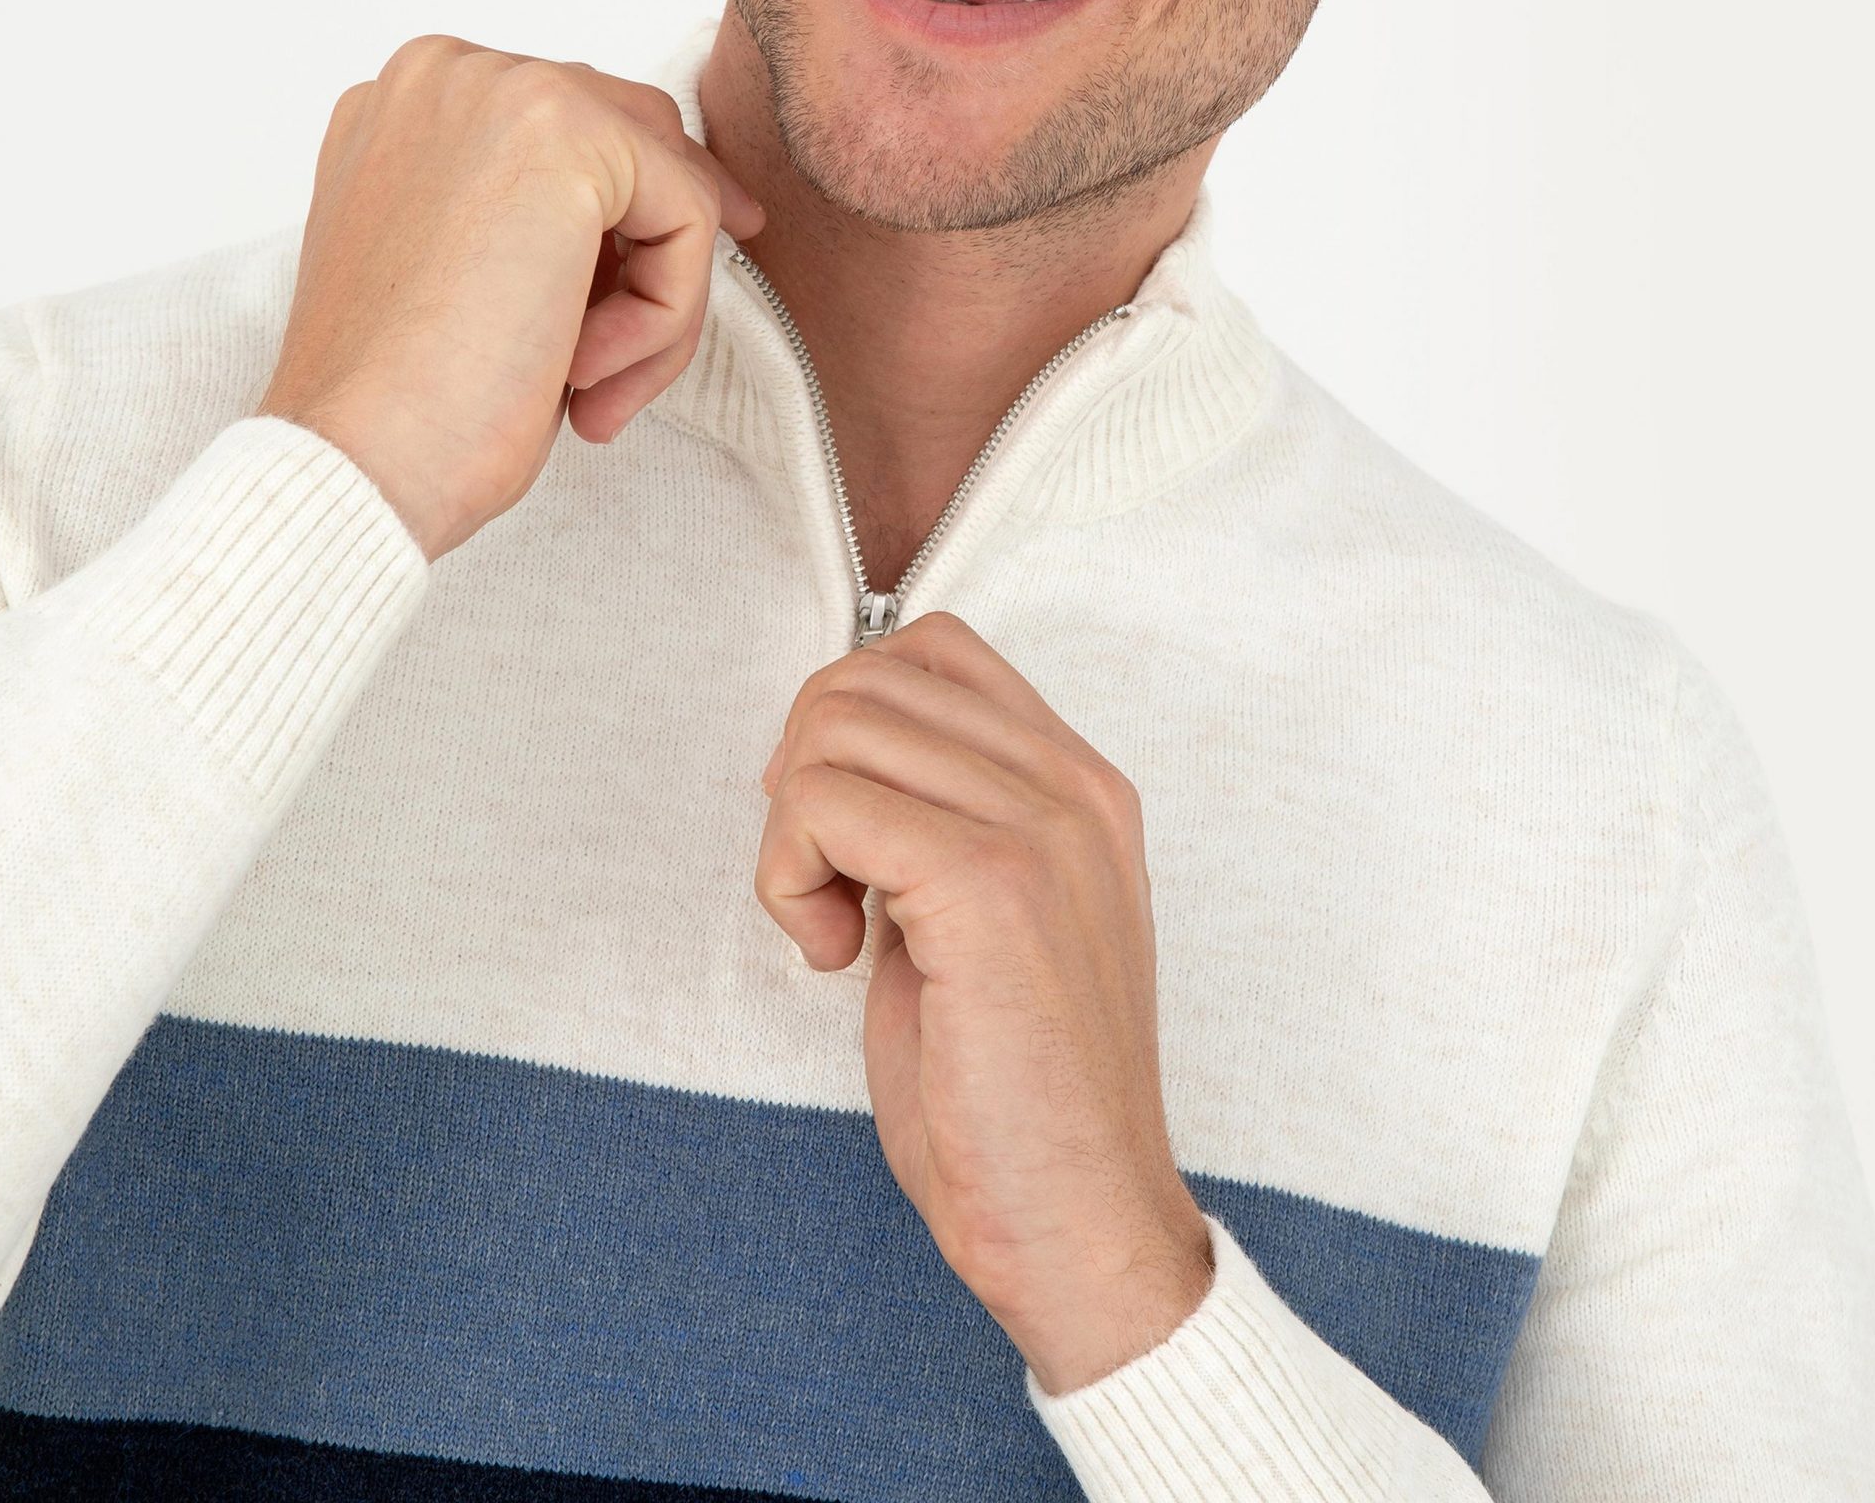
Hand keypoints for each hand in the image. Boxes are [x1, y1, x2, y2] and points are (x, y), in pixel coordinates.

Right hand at [257, 36, 763, 560]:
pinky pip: (687, 216)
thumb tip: (657, 214)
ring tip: (594, 393)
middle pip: (629, 130)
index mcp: (406, 107)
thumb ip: (535, 219)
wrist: (358, 458)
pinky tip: (586, 374)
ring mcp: (504, 91)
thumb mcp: (467, 278)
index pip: (567, 126)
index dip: (626, 213)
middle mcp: (447, 74)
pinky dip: (667, 312)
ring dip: (657, 301)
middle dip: (661, 243)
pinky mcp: (567, 133)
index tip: (656, 283)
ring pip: (666, 179)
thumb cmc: (402, 404)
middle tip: (653, 347)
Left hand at [755, 612, 1213, 1396]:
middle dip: (804, 774)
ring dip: (791, 833)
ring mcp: (1040, 826)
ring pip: (830, 728)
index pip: (931, 648)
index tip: (842, 829)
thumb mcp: (981, 920)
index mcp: (1083, 786)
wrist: (1084, 1226)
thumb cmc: (1014, 1098)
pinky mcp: (988, 883)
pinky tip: (834, 955)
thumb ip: (937, 820)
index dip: (849, 724)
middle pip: (865, 676)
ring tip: (837, 928)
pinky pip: (820, 803)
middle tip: (825, 883)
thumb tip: (821, 754)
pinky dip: (789, 877)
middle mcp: (1074, 786)